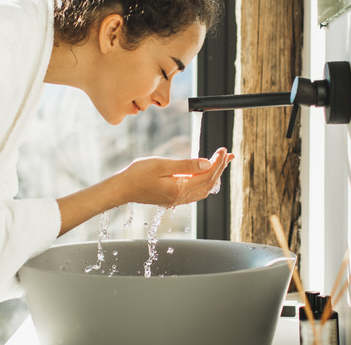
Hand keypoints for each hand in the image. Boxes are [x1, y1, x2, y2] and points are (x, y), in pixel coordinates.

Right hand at [116, 147, 233, 207]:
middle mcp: (180, 198)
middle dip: (220, 168)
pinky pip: (196, 192)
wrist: (122, 188)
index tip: (223, 150)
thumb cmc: (137, 175)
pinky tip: (206, 174)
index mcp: (179, 190)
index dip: (218, 162)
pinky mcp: (172, 198)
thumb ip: (186, 165)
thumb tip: (206, 164)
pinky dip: (205, 182)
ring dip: (215, 175)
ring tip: (221, 163)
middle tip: (227, 154)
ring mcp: (177, 200)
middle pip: (209, 183)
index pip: (207, 176)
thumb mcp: (162, 165)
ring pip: (204, 189)